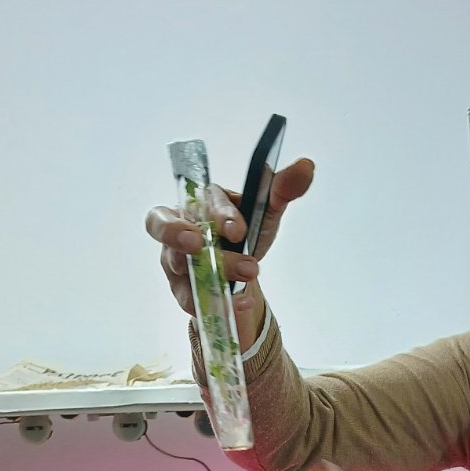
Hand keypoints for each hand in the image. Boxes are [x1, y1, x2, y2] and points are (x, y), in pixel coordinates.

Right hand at [144, 157, 315, 331]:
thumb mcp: (267, 209)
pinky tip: (238, 303)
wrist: (243, 269)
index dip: (218, 214)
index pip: (202, 201)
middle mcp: (180, 226)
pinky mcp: (180, 287)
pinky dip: (212, 303)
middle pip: (164, 226)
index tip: (239, 230)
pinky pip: (187, 297)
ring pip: (178, 265)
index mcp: (202, 200)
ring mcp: (175, 258)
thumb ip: (283, 188)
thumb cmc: (247, 230)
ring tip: (247, 276)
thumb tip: (306, 167)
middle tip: (199, 246)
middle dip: (176, 234)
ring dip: (210, 273)